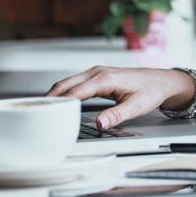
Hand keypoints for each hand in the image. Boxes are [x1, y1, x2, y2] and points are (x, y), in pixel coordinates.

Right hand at [46, 66, 193, 129]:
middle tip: (34, 114)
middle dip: (49, 98)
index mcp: (105, 78)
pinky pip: (74, 84)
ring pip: (67, 83)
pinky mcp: (96, 78)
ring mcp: (95, 73)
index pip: (75, 92)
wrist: (162, 81)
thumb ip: (117, 115)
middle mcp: (97, 72)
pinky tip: (57, 104)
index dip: (59, 103)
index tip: (45, 114)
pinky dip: (62, 93)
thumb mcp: (137, 106)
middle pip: (65, 85)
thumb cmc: (151, 90)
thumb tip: (99, 123)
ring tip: (40, 111)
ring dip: (53, 95)